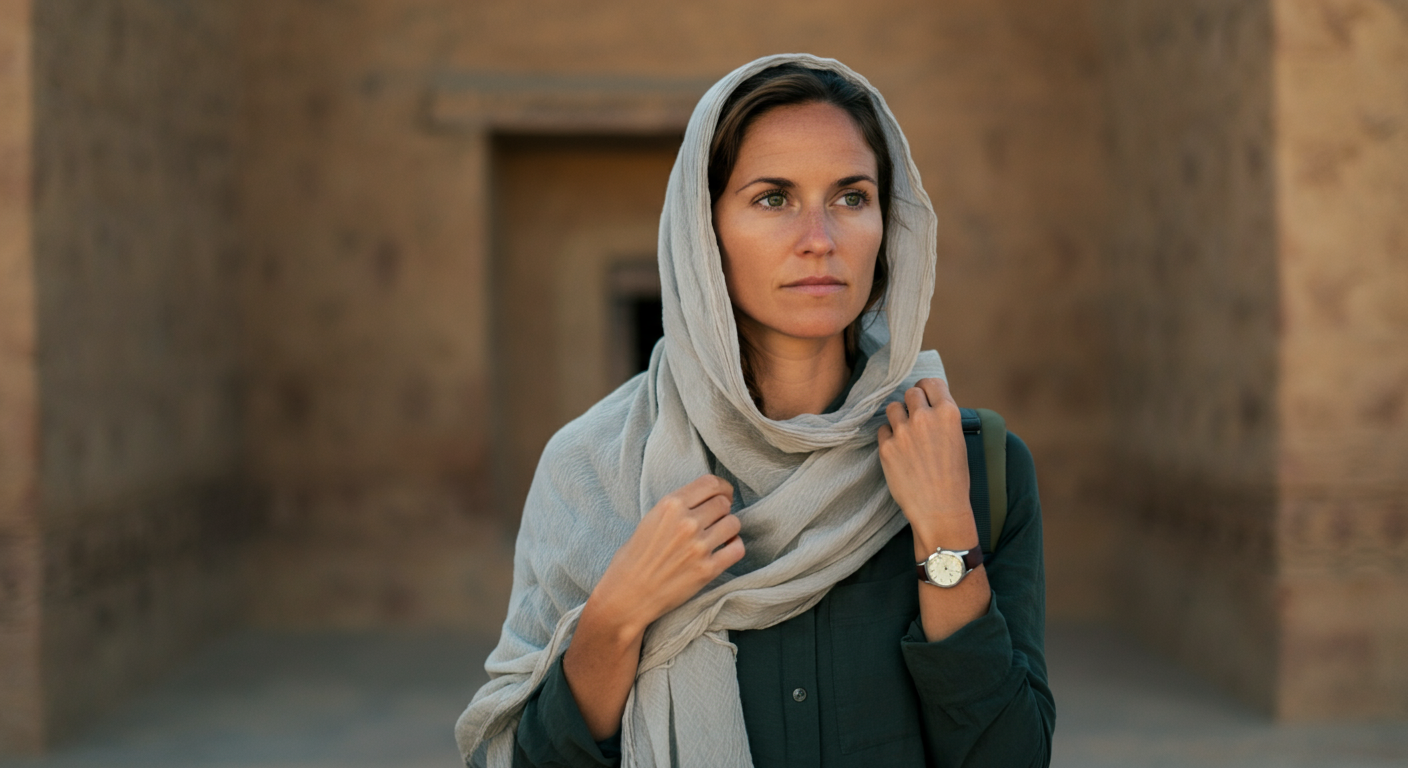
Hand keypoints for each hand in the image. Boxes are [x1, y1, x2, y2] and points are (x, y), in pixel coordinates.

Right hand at [587, 474, 743, 640]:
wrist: (627, 596)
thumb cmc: (633, 560)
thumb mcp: (649, 521)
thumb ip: (676, 509)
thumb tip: (703, 501)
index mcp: (670, 506)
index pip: (710, 483)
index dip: (721, 488)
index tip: (723, 494)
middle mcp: (686, 522)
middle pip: (723, 503)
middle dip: (722, 510)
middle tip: (716, 519)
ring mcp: (699, 546)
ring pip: (733, 523)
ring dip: (729, 528)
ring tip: (719, 536)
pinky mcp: (708, 569)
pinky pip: (737, 549)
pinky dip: (734, 547)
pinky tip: (724, 550)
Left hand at [876, 378, 978, 555]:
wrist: (940, 509)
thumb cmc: (953, 478)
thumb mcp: (957, 441)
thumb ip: (941, 419)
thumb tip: (926, 403)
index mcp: (948, 414)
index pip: (930, 383)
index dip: (926, 389)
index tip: (924, 397)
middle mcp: (925, 418)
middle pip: (910, 393)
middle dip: (912, 403)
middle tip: (914, 418)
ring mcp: (904, 432)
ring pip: (893, 408)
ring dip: (898, 418)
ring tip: (906, 435)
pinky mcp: (887, 447)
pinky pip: (882, 430)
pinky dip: (888, 437)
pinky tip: (898, 451)